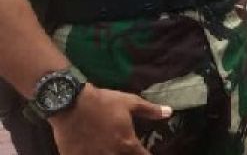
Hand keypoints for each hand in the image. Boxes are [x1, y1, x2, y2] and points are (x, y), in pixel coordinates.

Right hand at [49, 85, 170, 154]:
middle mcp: (111, 154)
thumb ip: (150, 110)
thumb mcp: (130, 103)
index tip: (146, 153)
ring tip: (112, 150)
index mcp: (126, 143)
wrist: (71, 103)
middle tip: (128, 150)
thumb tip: (169, 112)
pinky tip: (93, 152)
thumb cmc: (103, 102)